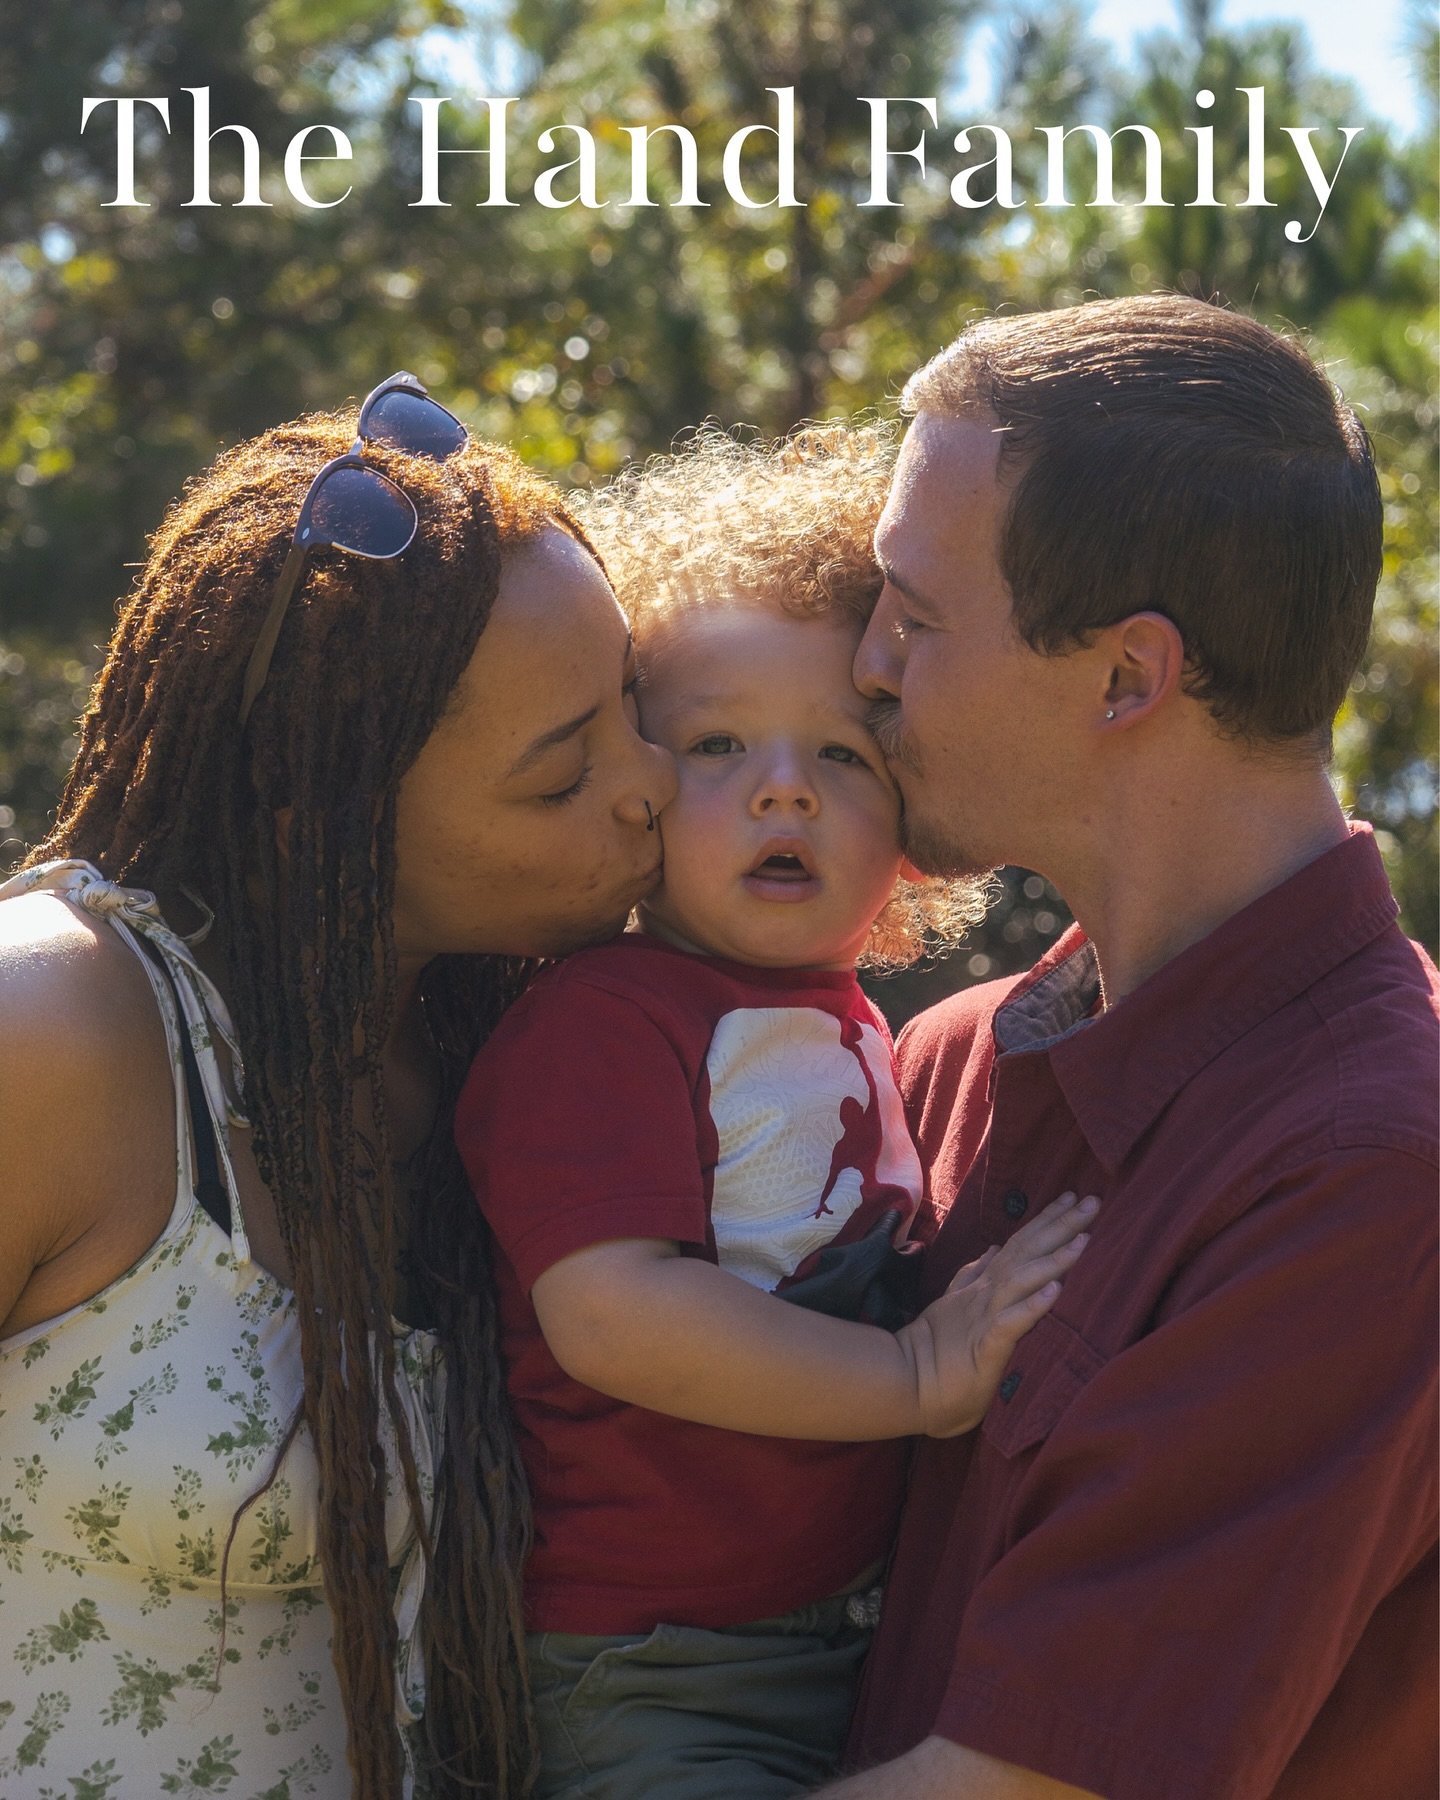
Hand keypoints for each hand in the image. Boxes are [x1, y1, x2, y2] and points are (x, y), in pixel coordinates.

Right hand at [897, 1192, 1097, 1437]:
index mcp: (984, 1287)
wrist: (907, 1384)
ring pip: (1021, 1280)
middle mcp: (987, 1294)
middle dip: (1060, 1226)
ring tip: (1082, 1241)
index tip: (1072, 1197)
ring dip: (1053, 1260)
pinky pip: (1011, 1323)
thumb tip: (992, 1248)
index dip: (1046, 1221)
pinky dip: (1033, 1305)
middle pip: (1026, 1252)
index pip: (1019, 1245)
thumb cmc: (936, 1352)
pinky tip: (1056, 1291)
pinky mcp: (986, 1346)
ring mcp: (985, 1317)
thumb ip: (973, 1275)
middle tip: (1092, 1201)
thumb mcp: (956, 1306)